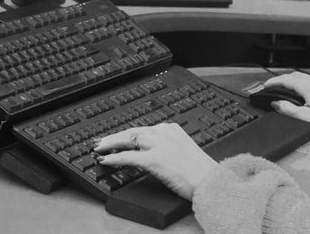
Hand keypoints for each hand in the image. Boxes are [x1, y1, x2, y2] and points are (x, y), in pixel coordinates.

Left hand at [93, 123, 217, 200]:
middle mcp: (165, 132)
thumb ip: (169, 148)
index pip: (144, 129)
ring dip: (111, 144)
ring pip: (128, 140)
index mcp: (173, 129)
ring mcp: (159, 145)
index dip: (128, 134)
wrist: (210, 181)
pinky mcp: (155, 159)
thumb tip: (153, 154)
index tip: (119, 138)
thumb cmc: (201, 172)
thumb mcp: (185, 152)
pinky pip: (129, 157)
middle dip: (115, 137)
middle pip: (133, 131)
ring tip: (99, 149)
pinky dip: (114, 158)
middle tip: (101, 141)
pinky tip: (105, 160)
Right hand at [262, 72, 309, 137]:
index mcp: (309, 87)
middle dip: (281, 79)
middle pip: (294, 75)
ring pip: (302, 77)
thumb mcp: (307, 118)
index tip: (266, 85)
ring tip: (284, 87)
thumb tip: (276, 103)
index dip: (274, 82)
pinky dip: (301, 82)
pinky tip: (301, 90)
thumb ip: (289, 110)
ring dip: (291, 80)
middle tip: (272, 86)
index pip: (286, 80)